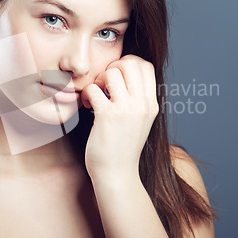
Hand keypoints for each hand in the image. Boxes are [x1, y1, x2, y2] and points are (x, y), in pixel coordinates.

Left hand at [81, 55, 158, 180]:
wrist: (117, 175)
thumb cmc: (123, 147)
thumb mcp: (140, 121)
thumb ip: (137, 100)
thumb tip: (123, 75)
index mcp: (151, 104)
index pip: (146, 66)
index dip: (128, 63)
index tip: (117, 77)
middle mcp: (142, 105)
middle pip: (130, 63)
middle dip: (113, 67)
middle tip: (104, 83)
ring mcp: (126, 110)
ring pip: (112, 72)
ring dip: (98, 80)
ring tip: (95, 95)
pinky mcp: (107, 117)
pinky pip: (93, 89)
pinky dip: (86, 94)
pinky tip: (87, 106)